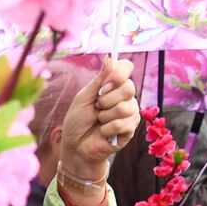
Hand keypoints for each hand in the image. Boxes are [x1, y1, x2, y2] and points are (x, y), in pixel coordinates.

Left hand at [59, 58, 139, 199]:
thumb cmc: (77, 122)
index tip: (104, 85)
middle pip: (128, 87)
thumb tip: (110, 58)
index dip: (119, 73)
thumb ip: (98, 80)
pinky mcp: (130, 129)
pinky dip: (106, 129)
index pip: (126, 68)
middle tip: (97, 107)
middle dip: (106, 99)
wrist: (75, 147)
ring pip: (125, 107)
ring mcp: (130, 113)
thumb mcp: (83, 98)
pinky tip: (103, 132)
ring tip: (99, 122)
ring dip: (105, 116)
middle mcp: (125, 97)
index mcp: (114, 86)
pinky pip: (122, 123)